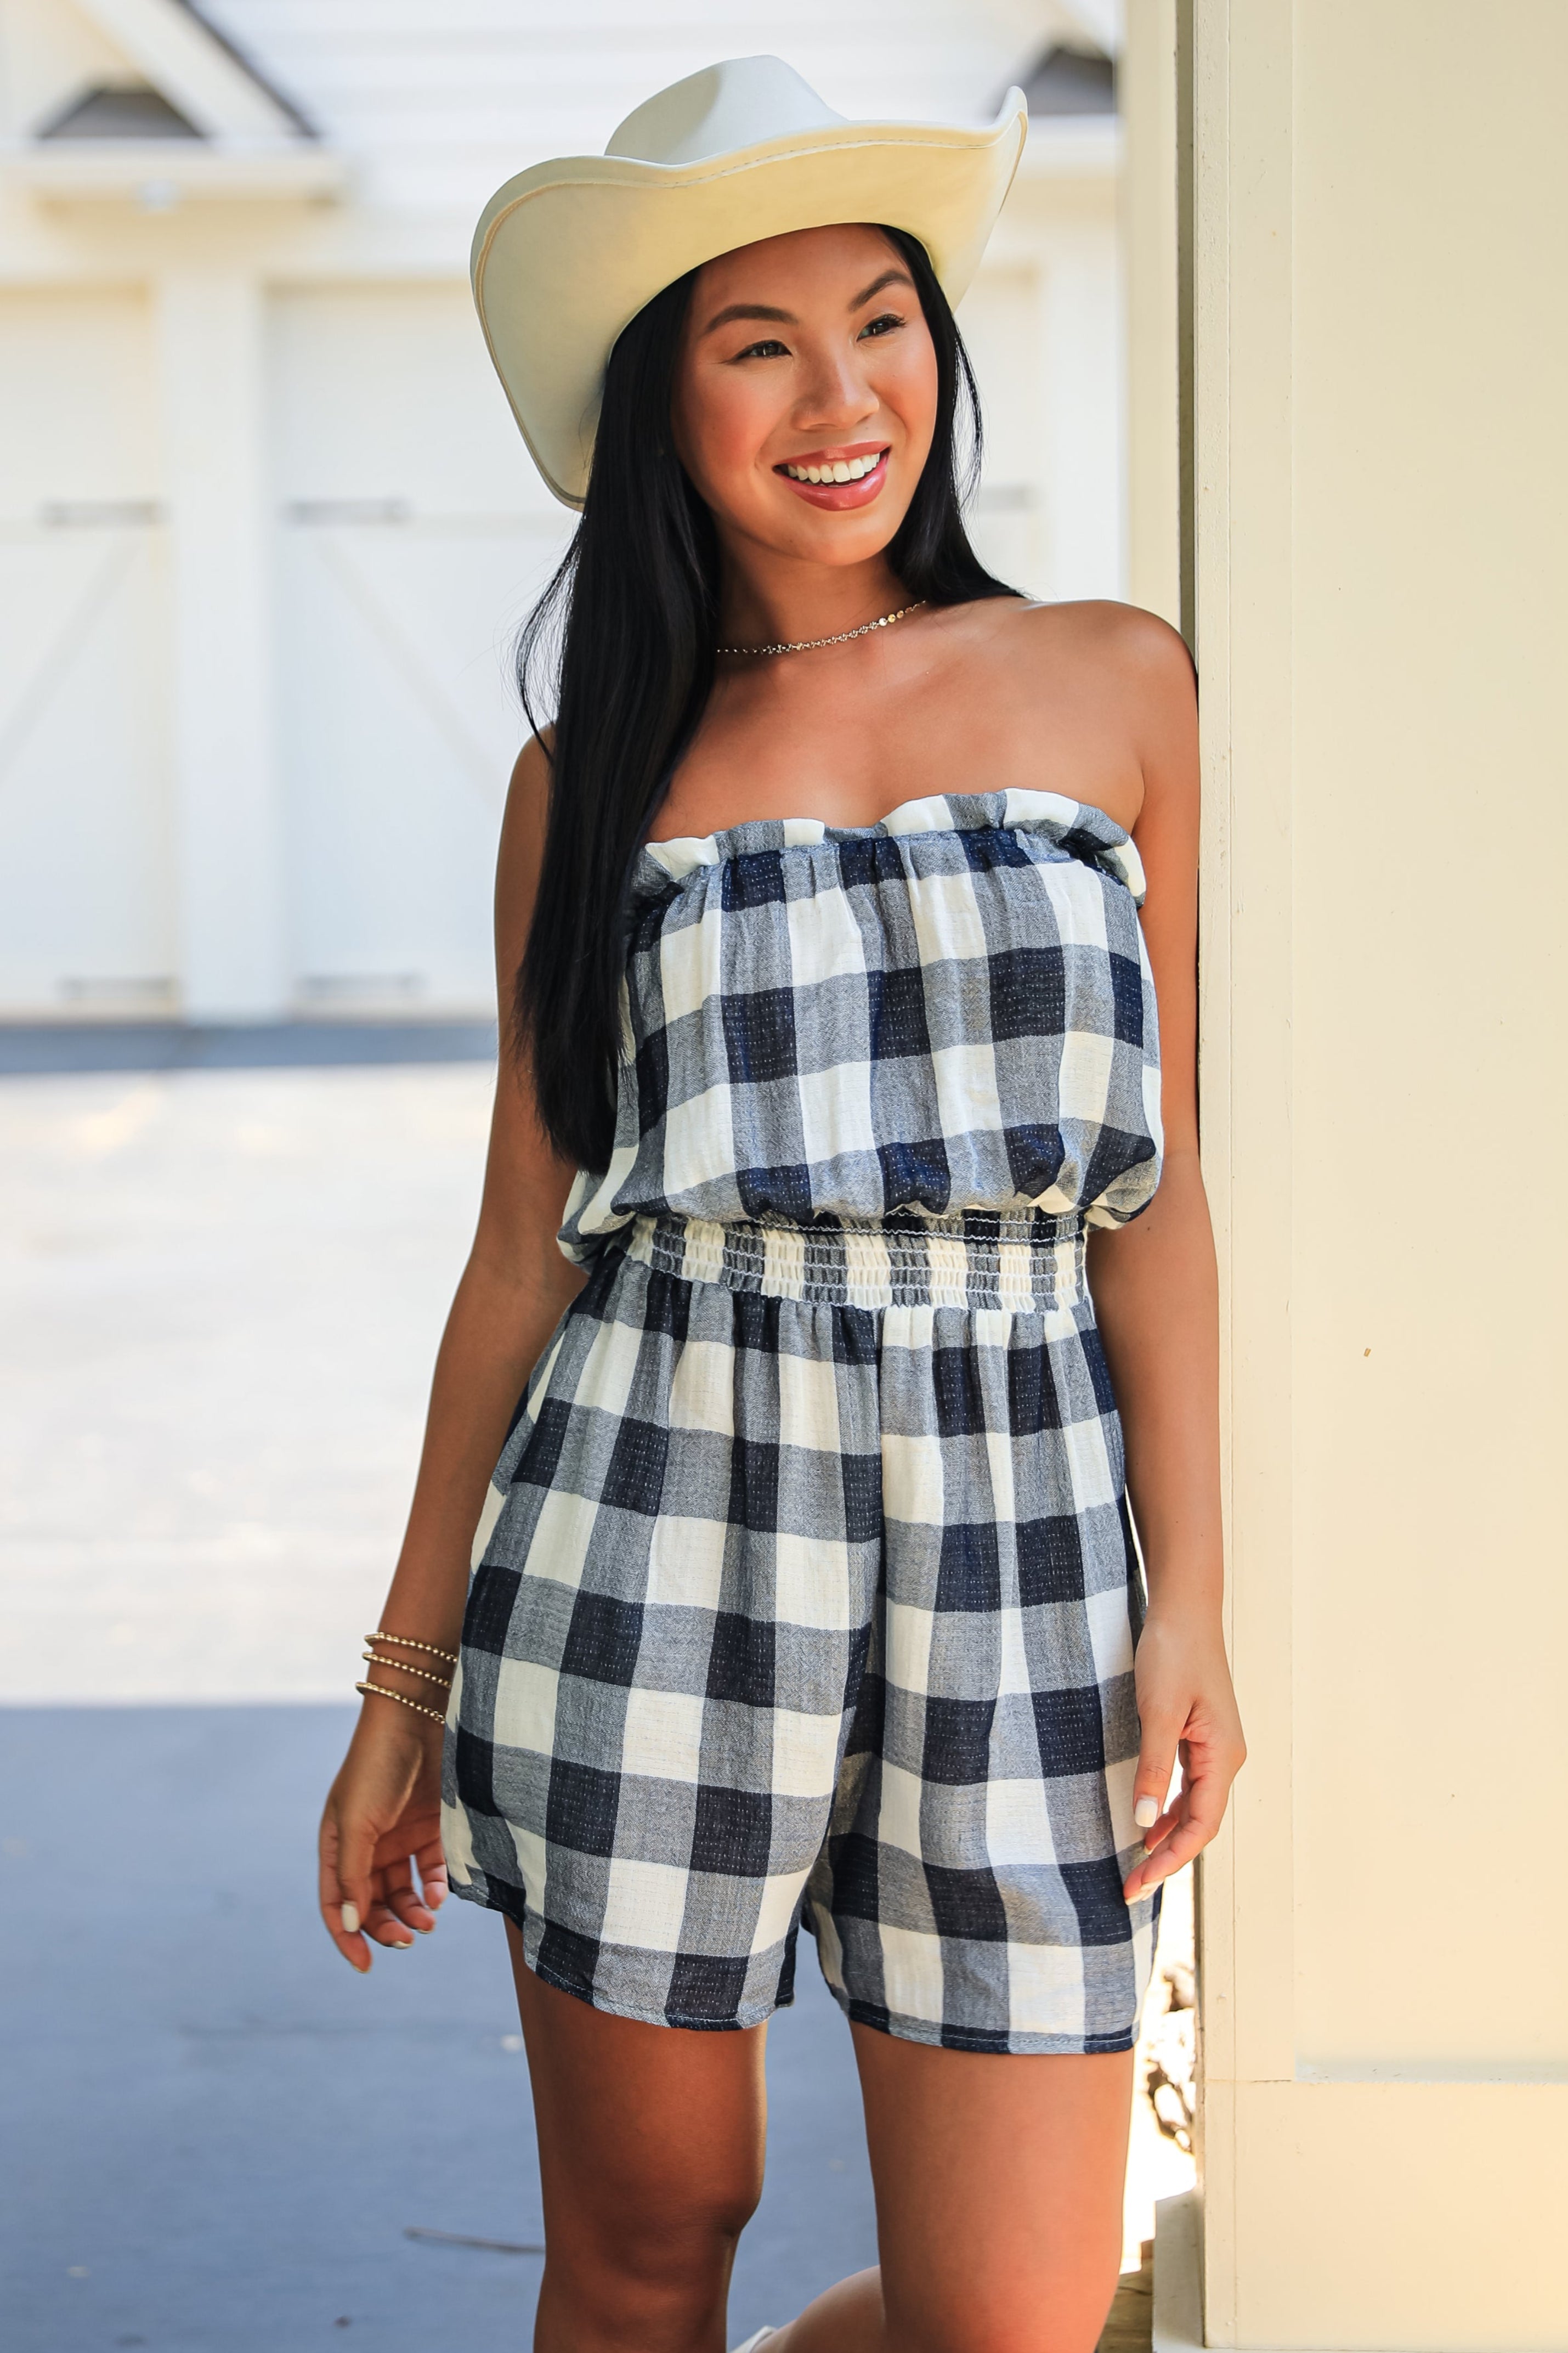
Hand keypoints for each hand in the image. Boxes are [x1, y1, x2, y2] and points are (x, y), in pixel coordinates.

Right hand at [319, 1699, 448, 1970]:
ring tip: (428, 1922)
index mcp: (337, 1845)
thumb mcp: (357, 1823)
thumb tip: (349, 1925)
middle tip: (408, 1938)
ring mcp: (400, 1838)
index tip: (366, 1965)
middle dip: (386, 1926)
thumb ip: (353, 1875)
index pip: (336, 1904)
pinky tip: (441, 1896)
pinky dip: (437, 1889)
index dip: (347, 1937)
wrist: (419, 1717)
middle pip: (372, 1904)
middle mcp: (367, 1846)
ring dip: (413, 1913)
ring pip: (404, 1893)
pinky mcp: (432, 1828)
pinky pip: (433, 1872)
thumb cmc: (377, 1765)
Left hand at [1122, 1607, 1244, 1900]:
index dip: (1171, 1859)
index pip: (1201, 1825)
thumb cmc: (1173, 1654)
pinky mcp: (1200, 1736)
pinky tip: (1147, 1823)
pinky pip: (1188, 1786)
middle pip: (1199, 1823)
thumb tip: (1143, 1821)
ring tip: (1136, 1866)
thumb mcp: (1158, 1711)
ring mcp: (1215, 1748)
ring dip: (1167, 1838)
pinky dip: (1168, 1810)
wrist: (1183, 1611)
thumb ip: (1153, 1767)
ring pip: (1194, 1807)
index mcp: (1223, 1756)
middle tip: (1130, 1888)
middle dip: (1167, 1858)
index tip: (1139, 1883)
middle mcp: (1226, 1758)